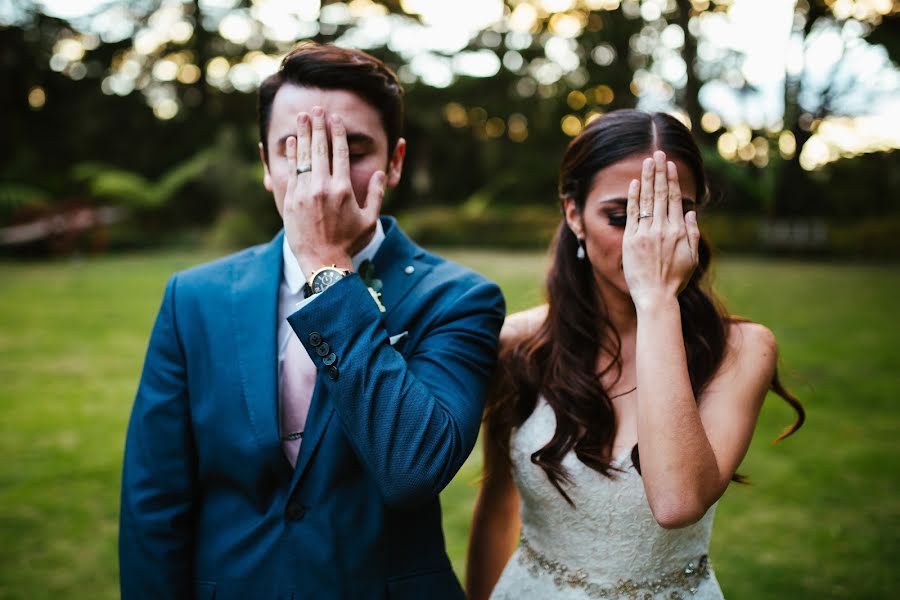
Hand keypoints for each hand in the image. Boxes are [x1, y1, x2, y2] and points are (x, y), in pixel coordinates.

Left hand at [284, 106, 385, 274]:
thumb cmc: (349, 242)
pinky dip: (292, 155)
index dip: (337, 132)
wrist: (322, 262)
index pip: (339, 153)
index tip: (334, 118)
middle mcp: (323, 187)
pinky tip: (291, 141)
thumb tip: (379, 173)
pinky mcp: (291, 200)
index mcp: (343, 189)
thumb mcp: (369, 220)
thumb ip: (375, 194)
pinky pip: (292, 171)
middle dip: (317, 126)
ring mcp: (304, 193)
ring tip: (302, 117)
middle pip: (319, 149)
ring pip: (303, 156)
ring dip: (302, 134)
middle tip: (316, 109)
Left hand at [622, 151, 699, 311]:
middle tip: (658, 153)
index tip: (670, 165)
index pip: (674, 199)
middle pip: (660, 194)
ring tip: (647, 162)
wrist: (656, 296)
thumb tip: (691, 212)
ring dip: (647, 178)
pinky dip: (633, 198)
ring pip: (647, 200)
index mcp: (679, 231)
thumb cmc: (675, 280)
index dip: (671, 180)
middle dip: (659, 172)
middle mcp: (663, 228)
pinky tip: (634, 183)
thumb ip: (692, 234)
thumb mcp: (691, 258)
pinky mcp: (631, 240)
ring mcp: (646, 233)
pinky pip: (632, 214)